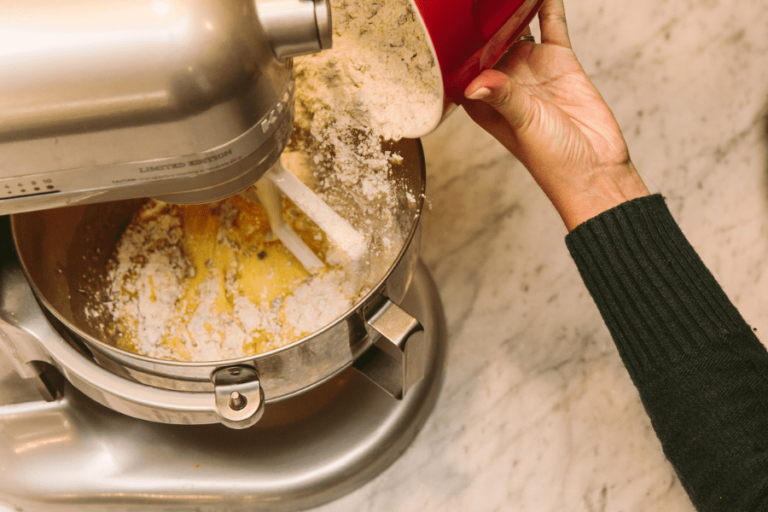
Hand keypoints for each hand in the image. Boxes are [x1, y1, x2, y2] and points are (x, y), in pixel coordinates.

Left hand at [462, 0, 648, 230]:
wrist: (595, 168)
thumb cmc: (551, 161)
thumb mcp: (523, 125)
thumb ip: (503, 98)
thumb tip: (476, 83)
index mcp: (482, 101)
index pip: (460, 65)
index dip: (453, 43)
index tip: (447, 20)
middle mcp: (503, 82)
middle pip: (486, 40)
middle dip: (480, 18)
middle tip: (471, 0)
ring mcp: (530, 69)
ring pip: (517, 27)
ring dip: (510, 8)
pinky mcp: (559, 60)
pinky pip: (551, 25)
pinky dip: (547, 5)